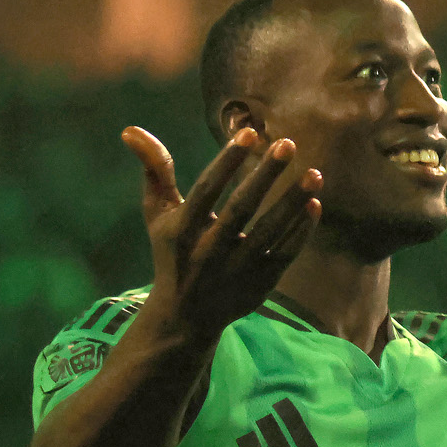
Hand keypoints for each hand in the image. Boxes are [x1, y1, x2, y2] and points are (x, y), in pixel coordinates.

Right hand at [120, 126, 322, 336]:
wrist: (187, 316)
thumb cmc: (173, 253)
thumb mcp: (157, 215)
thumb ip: (154, 172)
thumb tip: (132, 129)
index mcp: (183, 229)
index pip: (207, 189)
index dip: (228, 161)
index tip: (250, 132)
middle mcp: (210, 249)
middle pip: (242, 207)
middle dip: (266, 175)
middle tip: (288, 143)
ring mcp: (238, 268)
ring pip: (271, 230)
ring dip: (293, 201)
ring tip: (315, 173)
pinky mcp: (261, 283)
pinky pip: (286, 252)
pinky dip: (301, 230)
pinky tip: (314, 204)